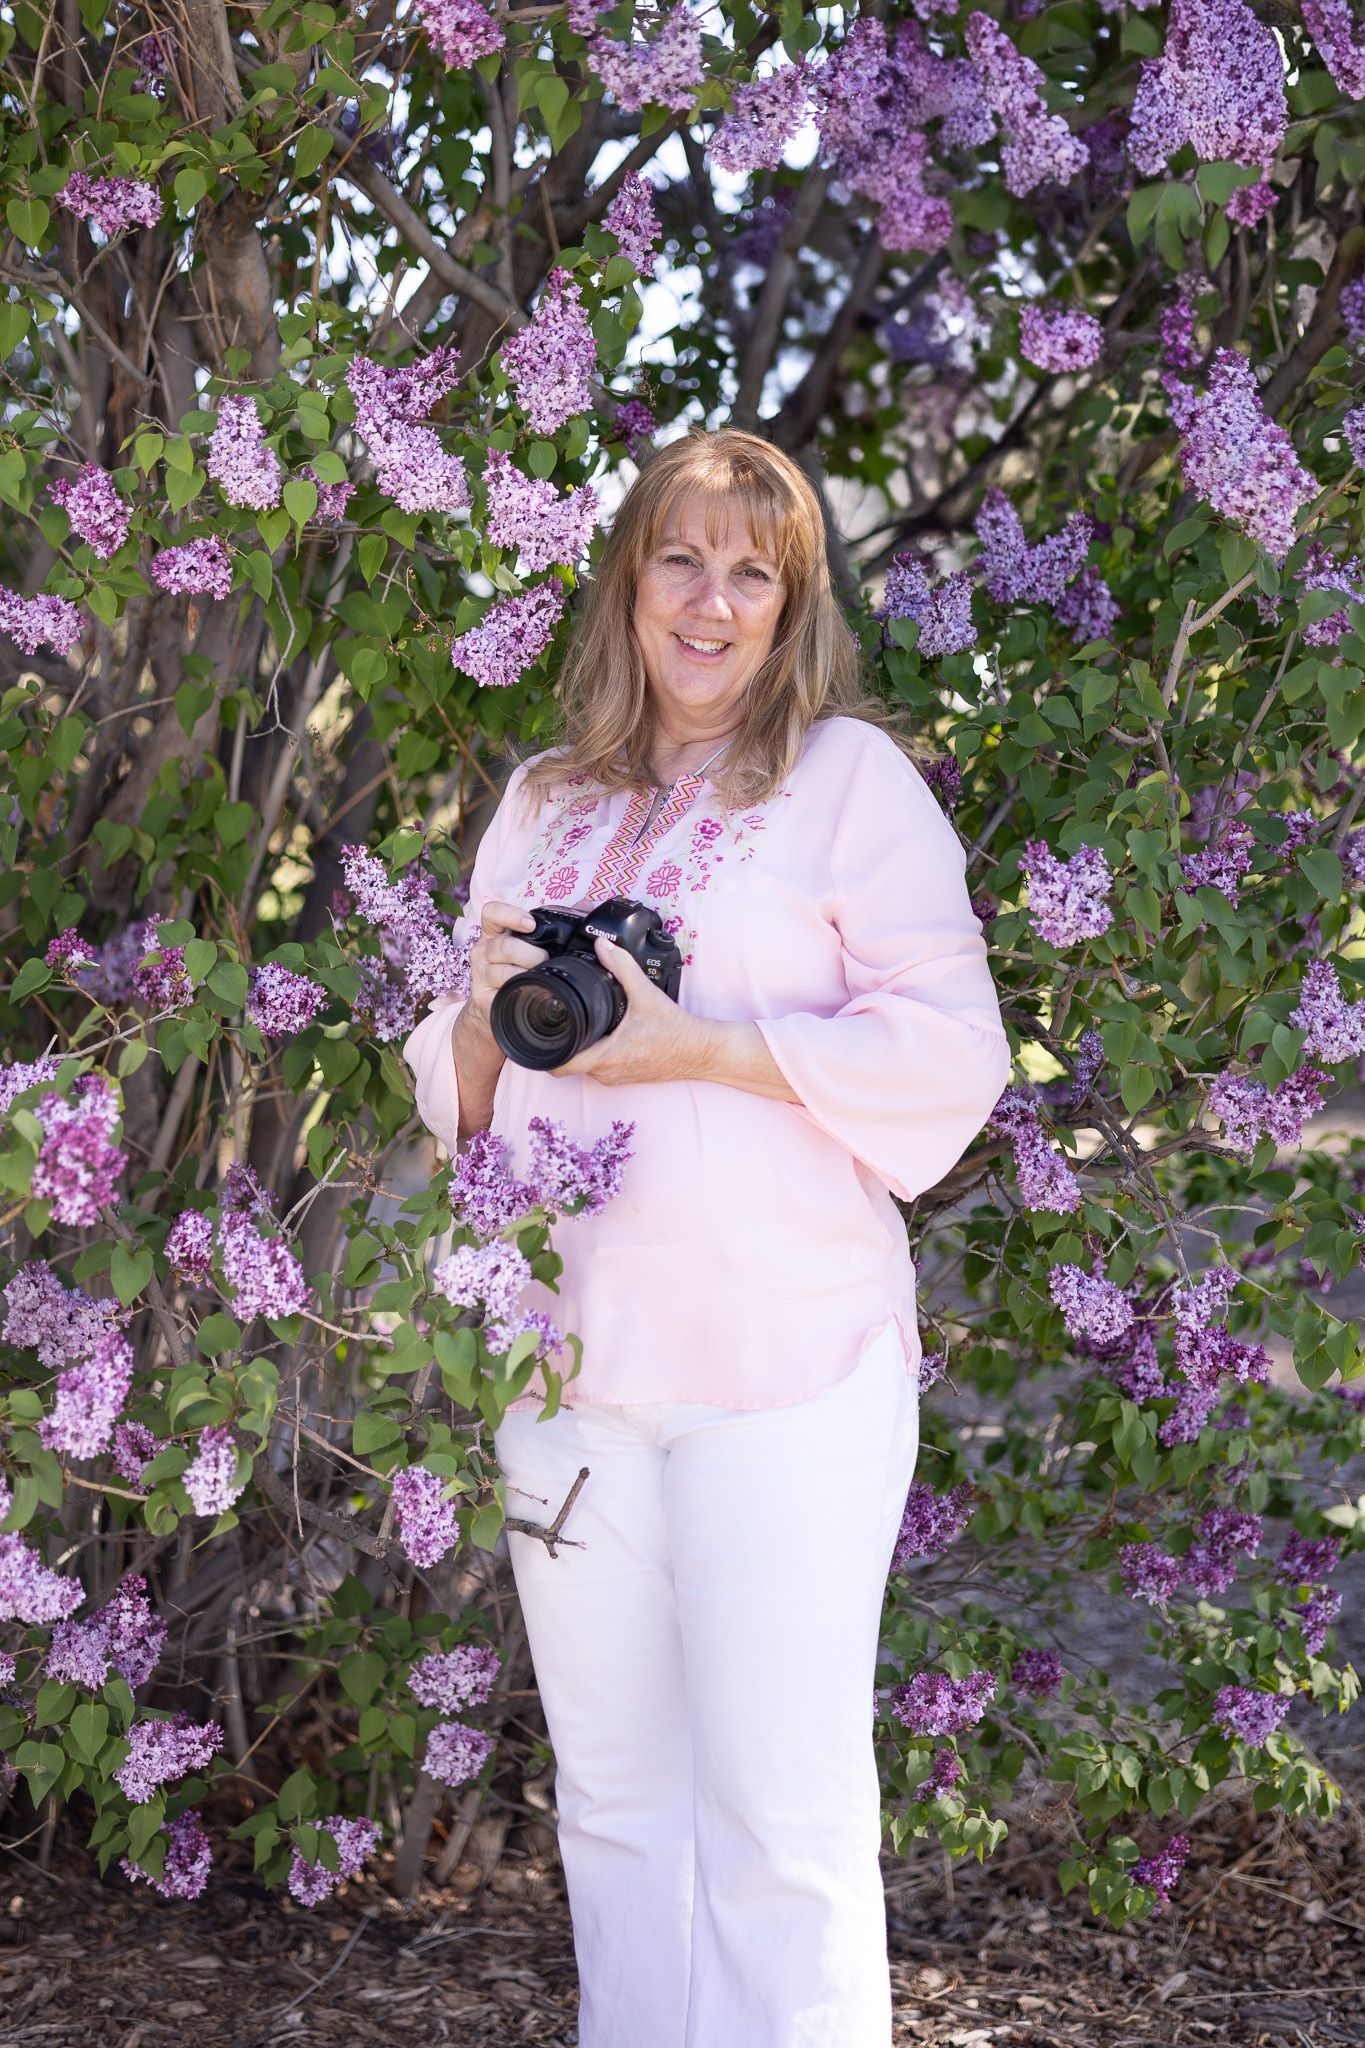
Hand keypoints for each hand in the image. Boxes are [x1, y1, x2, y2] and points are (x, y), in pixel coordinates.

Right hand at [462, 899, 548, 1042]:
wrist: (496, 1006)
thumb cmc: (519, 970)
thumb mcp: (527, 946)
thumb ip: (548, 932)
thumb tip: (586, 911)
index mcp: (495, 932)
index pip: (492, 912)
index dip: (510, 915)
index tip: (531, 924)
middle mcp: (484, 950)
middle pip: (504, 946)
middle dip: (532, 954)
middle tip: (545, 961)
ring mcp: (480, 974)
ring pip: (503, 971)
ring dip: (527, 975)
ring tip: (540, 978)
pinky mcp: (482, 996)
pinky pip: (503, 992)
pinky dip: (521, 992)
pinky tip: (530, 991)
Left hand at [549, 934, 708, 1086]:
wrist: (700, 1051)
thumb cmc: (675, 1029)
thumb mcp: (646, 994)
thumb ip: (622, 967)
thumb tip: (602, 946)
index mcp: (606, 1056)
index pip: (560, 1065)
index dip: (544, 1051)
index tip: (538, 1032)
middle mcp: (607, 1073)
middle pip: (567, 1063)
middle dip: (559, 1044)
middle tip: (556, 1020)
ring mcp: (616, 1078)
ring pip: (583, 1066)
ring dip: (577, 1048)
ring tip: (576, 1025)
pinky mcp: (625, 1077)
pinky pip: (599, 1068)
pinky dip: (594, 1053)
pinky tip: (598, 1034)